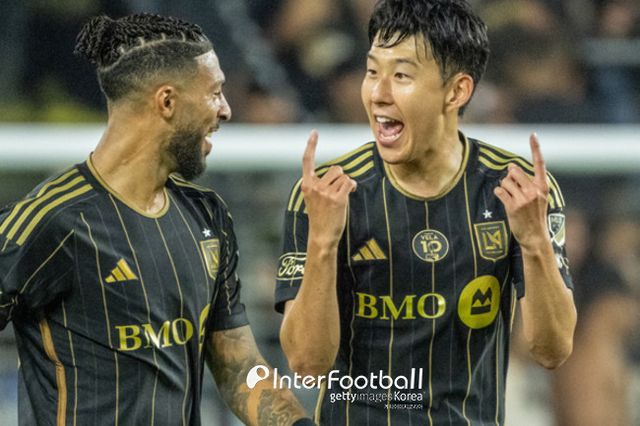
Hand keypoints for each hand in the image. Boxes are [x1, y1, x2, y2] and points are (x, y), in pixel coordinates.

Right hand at [301, 130, 356, 247]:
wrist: (321, 236)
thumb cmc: (320, 217)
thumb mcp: (313, 199)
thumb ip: (320, 184)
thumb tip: (341, 174)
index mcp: (306, 185)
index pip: (307, 161)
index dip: (311, 145)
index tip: (314, 133)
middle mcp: (314, 186)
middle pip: (335, 168)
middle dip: (340, 177)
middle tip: (337, 191)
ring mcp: (325, 192)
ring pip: (344, 176)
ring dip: (346, 183)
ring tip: (342, 196)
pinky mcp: (337, 198)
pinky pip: (349, 183)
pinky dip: (352, 186)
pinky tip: (349, 194)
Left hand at [494, 133, 549, 249]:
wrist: (535, 236)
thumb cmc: (534, 216)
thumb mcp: (538, 198)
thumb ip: (528, 183)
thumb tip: (511, 167)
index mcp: (543, 187)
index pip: (539, 163)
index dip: (536, 148)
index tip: (533, 134)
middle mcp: (534, 191)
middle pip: (514, 171)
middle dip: (509, 176)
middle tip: (512, 187)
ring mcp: (524, 199)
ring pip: (505, 181)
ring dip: (503, 186)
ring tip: (509, 196)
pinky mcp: (513, 206)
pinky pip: (499, 191)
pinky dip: (498, 193)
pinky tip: (503, 199)